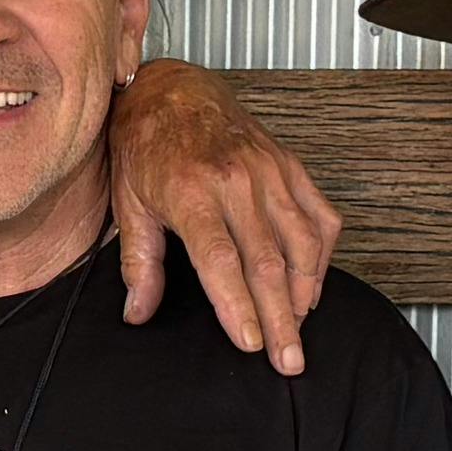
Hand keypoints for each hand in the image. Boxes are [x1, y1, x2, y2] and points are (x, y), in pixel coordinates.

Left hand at [107, 52, 340, 371]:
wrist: (174, 90)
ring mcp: (270, 171)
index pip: (222, 260)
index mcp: (191, 192)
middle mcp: (236, 181)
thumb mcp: (129, 204)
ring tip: (298, 330)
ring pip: (301, 243)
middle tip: (288, 360)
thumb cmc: (147, 146)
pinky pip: (321, 217)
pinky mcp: (291, 167)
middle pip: (268, 262)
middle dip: (280, 319)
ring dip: (304, 293)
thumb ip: (139, 264)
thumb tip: (138, 313)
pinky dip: (322, 256)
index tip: (250, 343)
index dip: (238, 306)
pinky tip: (311, 286)